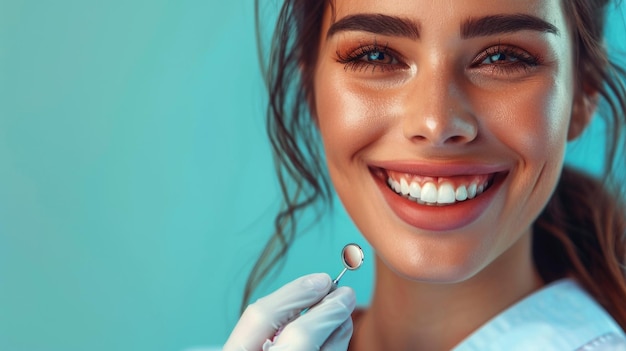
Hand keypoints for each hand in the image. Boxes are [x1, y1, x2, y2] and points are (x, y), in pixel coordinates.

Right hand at [223, 273, 355, 350]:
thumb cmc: (265, 348)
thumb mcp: (256, 343)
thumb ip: (276, 326)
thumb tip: (319, 289)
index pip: (259, 318)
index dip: (294, 293)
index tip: (322, 278)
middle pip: (298, 337)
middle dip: (326, 310)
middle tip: (345, 292)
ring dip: (338, 329)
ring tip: (344, 312)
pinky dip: (337, 345)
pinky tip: (340, 334)